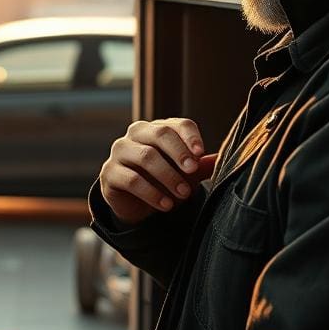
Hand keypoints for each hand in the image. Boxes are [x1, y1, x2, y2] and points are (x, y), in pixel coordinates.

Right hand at [99, 118, 216, 225]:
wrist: (137, 204)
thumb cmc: (163, 182)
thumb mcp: (185, 175)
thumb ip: (200, 166)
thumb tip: (219, 159)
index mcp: (158, 129)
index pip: (177, 124)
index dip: (190, 137)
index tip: (201, 153)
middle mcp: (137, 134)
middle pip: (160, 133)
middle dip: (179, 153)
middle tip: (192, 171)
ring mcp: (120, 151)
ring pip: (146, 156)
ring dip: (168, 176)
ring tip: (184, 194)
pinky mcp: (109, 172)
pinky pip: (131, 179)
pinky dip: (151, 193)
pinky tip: (166, 204)